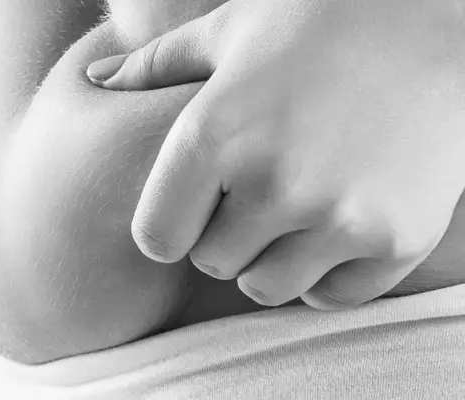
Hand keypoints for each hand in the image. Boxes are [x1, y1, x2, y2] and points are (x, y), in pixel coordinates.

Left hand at [86, 0, 464, 309]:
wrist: (444, 20)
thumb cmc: (322, 18)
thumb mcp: (230, 30)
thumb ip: (157, 65)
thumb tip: (94, 80)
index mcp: (213, 135)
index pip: (156, 237)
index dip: (169, 226)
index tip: (191, 207)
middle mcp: (270, 184)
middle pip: (212, 262)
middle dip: (222, 235)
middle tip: (252, 195)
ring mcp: (336, 216)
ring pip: (266, 287)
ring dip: (270, 261)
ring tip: (292, 210)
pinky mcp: (395, 239)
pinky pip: (331, 296)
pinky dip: (327, 274)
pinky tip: (335, 224)